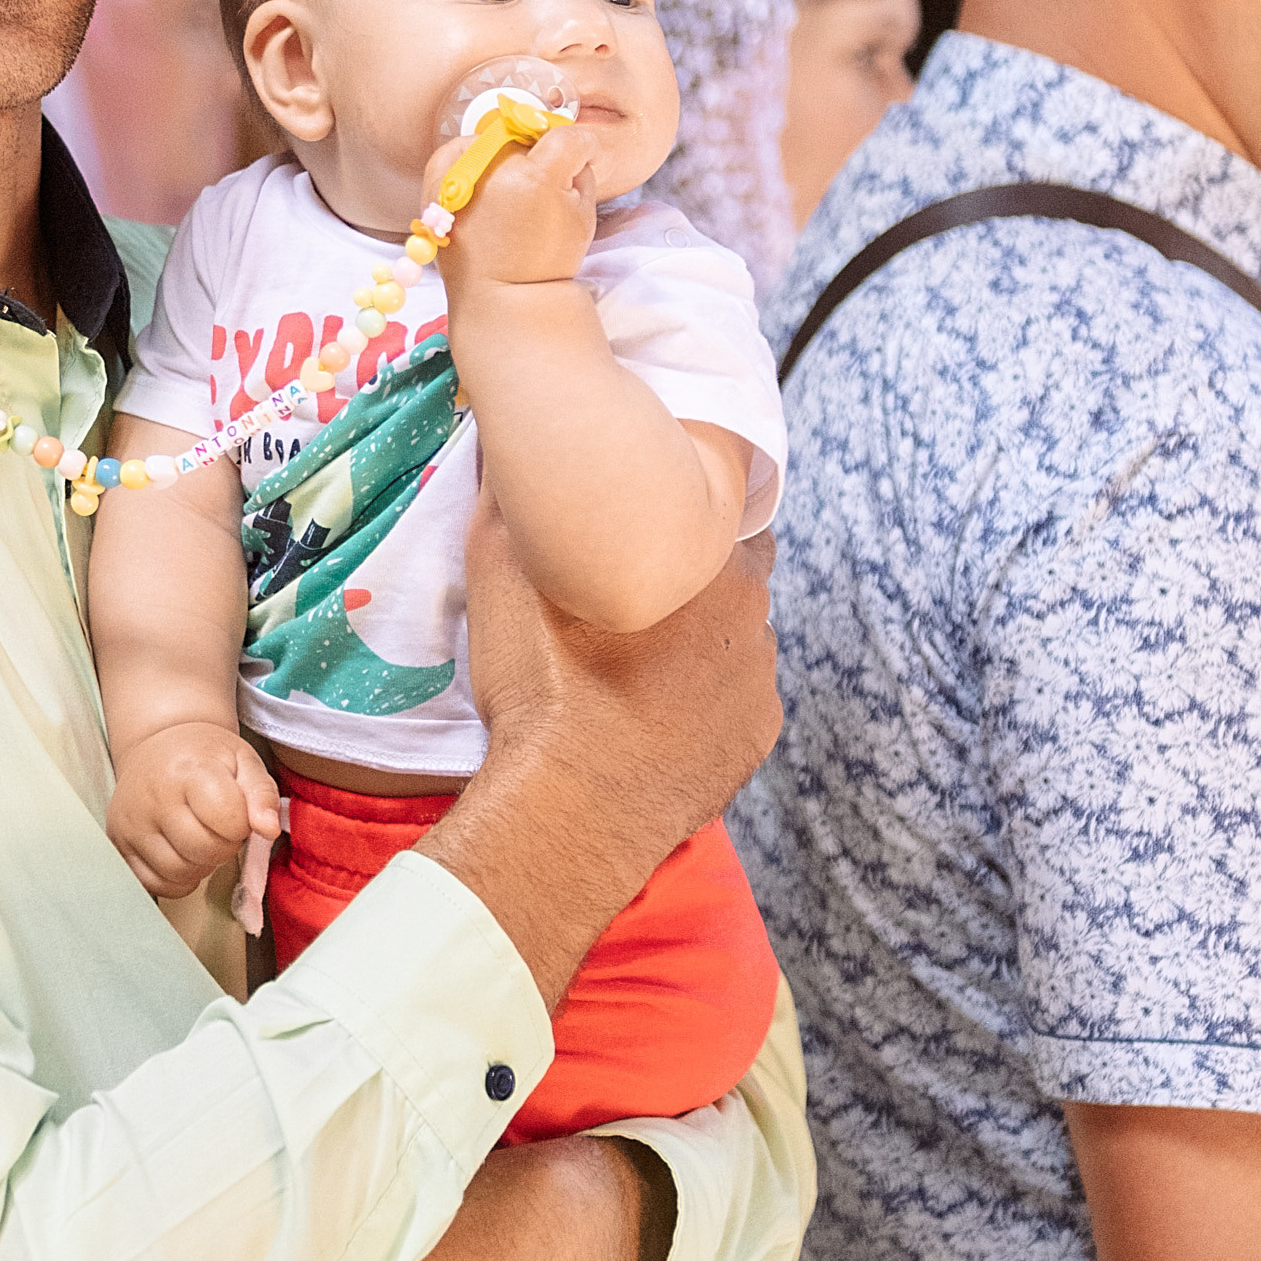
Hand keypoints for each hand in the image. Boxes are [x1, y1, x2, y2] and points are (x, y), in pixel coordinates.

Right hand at [106, 723, 279, 900]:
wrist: (157, 745)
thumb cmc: (204, 755)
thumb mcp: (244, 760)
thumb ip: (262, 795)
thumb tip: (268, 830)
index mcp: (189, 770)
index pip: (229, 820)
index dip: (242, 823)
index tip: (235, 810)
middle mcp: (153, 798)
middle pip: (204, 851)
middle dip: (224, 846)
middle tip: (220, 827)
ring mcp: (131, 824)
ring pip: (179, 872)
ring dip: (201, 865)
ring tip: (201, 837)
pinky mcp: (119, 844)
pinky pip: (155, 885)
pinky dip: (176, 879)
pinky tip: (182, 853)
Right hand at [426, 497, 779, 1004]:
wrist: (570, 812)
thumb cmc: (541, 687)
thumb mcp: (501, 572)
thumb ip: (509, 498)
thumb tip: (501, 448)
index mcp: (709, 557)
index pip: (730, 498)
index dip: (694, 497)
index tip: (656, 508)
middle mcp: (753, 612)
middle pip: (737, 565)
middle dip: (699, 564)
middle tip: (639, 581)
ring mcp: (760, 681)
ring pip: (740, 633)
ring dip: (705, 632)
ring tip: (643, 654)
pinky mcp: (756, 738)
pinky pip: (739, 696)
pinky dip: (710, 694)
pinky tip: (659, 707)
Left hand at [431, 120, 598, 292]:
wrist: (501, 296)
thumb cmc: (544, 263)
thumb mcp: (583, 217)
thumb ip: (581, 170)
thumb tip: (572, 146)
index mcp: (537, 179)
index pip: (566, 137)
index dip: (582, 147)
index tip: (582, 158)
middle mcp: (496, 172)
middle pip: (529, 137)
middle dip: (541, 154)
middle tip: (542, 184)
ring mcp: (463, 178)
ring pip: (494, 140)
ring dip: (508, 154)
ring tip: (512, 186)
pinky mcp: (437, 186)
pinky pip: (455, 150)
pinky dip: (469, 155)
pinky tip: (483, 174)